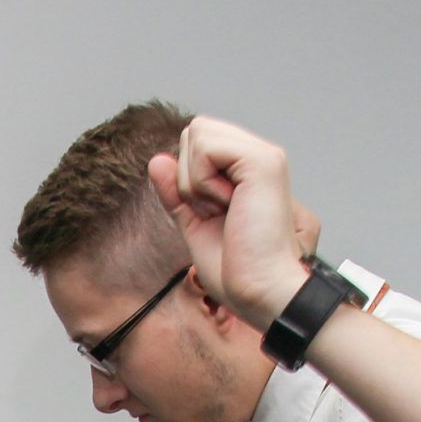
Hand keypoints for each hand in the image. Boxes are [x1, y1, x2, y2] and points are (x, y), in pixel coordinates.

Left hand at [147, 117, 318, 333]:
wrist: (260, 291)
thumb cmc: (238, 270)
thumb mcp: (195, 224)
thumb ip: (177, 193)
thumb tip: (157, 160)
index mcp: (246, 171)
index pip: (196, 143)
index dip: (187, 178)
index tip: (210, 214)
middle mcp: (258, 157)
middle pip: (194, 130)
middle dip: (188, 175)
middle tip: (215, 211)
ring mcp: (263, 156)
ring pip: (197, 133)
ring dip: (194, 180)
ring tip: (223, 210)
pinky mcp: (263, 160)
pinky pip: (205, 147)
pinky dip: (202, 182)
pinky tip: (227, 205)